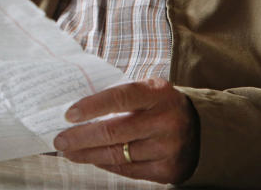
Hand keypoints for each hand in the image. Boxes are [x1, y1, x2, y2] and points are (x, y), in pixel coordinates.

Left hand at [52, 78, 198, 183]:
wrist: (200, 129)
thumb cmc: (160, 106)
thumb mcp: (147, 91)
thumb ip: (119, 96)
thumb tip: (77, 111)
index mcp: (158, 93)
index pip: (119, 97)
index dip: (91, 106)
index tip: (68, 115)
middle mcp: (165, 120)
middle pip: (114, 131)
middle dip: (81, 137)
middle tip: (60, 140)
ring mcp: (168, 148)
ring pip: (117, 154)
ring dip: (88, 154)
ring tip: (70, 152)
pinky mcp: (168, 170)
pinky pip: (128, 170)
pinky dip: (106, 165)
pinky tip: (92, 159)